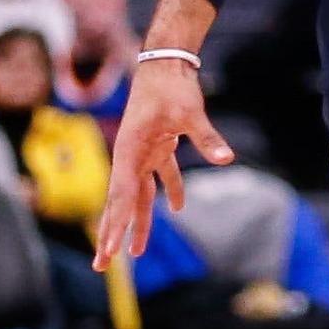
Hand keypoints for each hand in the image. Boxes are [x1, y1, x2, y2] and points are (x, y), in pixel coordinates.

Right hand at [98, 57, 232, 270]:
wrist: (168, 63)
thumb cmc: (173, 86)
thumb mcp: (191, 112)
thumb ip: (206, 138)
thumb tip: (226, 158)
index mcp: (129, 150)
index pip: (120, 195)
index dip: (115, 225)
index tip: (109, 251)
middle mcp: (130, 155)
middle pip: (119, 202)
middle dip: (112, 234)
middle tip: (102, 266)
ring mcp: (142, 152)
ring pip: (137, 195)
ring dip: (137, 222)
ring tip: (136, 253)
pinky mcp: (157, 146)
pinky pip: (160, 176)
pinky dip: (170, 191)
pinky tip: (176, 210)